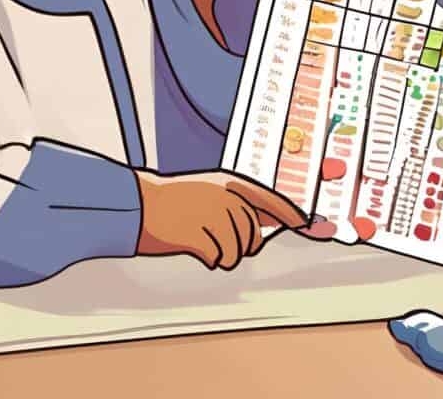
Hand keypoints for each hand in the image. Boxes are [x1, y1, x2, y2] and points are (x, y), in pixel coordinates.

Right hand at [134, 170, 306, 270]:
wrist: (135, 204)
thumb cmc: (170, 201)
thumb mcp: (207, 192)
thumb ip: (237, 204)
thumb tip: (271, 222)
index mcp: (227, 183)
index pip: (269, 198)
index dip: (290, 212)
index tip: (308, 223)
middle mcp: (224, 196)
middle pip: (252, 235)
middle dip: (239, 244)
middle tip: (215, 238)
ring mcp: (211, 214)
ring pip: (236, 251)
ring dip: (221, 253)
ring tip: (201, 239)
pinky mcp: (198, 234)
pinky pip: (216, 259)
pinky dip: (206, 258)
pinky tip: (191, 245)